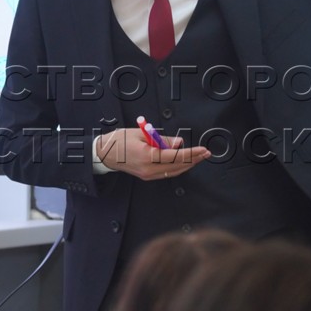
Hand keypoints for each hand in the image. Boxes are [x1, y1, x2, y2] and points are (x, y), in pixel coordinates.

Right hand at [94, 126, 209, 180]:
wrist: (104, 154)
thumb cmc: (120, 140)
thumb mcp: (141, 134)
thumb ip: (162, 139)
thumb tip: (179, 143)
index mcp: (147, 156)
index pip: (175, 156)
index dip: (191, 153)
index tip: (202, 150)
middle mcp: (149, 169)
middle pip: (177, 166)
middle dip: (193, 160)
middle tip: (206, 153)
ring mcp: (148, 175)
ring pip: (174, 171)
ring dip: (188, 165)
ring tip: (198, 157)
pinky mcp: (147, 176)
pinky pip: (167, 173)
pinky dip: (178, 167)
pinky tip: (184, 162)